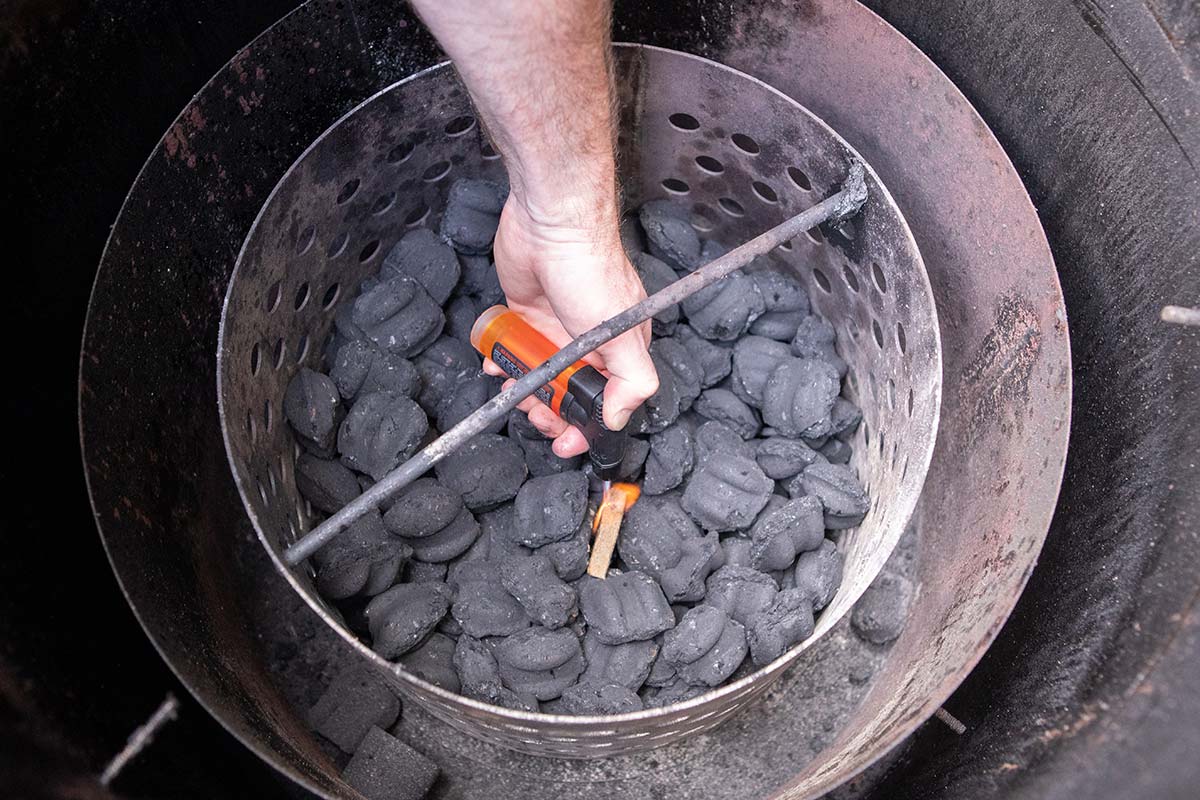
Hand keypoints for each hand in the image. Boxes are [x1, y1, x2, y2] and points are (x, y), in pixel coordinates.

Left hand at [485, 196, 658, 457]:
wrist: (550, 223)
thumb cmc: (590, 270)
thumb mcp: (622, 335)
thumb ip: (632, 381)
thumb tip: (619, 419)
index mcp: (619, 349)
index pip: (604, 400)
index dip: (585, 426)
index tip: (565, 442)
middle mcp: (589, 342)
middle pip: (566, 394)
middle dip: (549, 411)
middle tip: (533, 412)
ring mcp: (555, 328)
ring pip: (537, 376)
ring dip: (523, 389)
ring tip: (511, 386)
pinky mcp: (526, 314)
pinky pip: (513, 349)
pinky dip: (502, 360)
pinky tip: (495, 363)